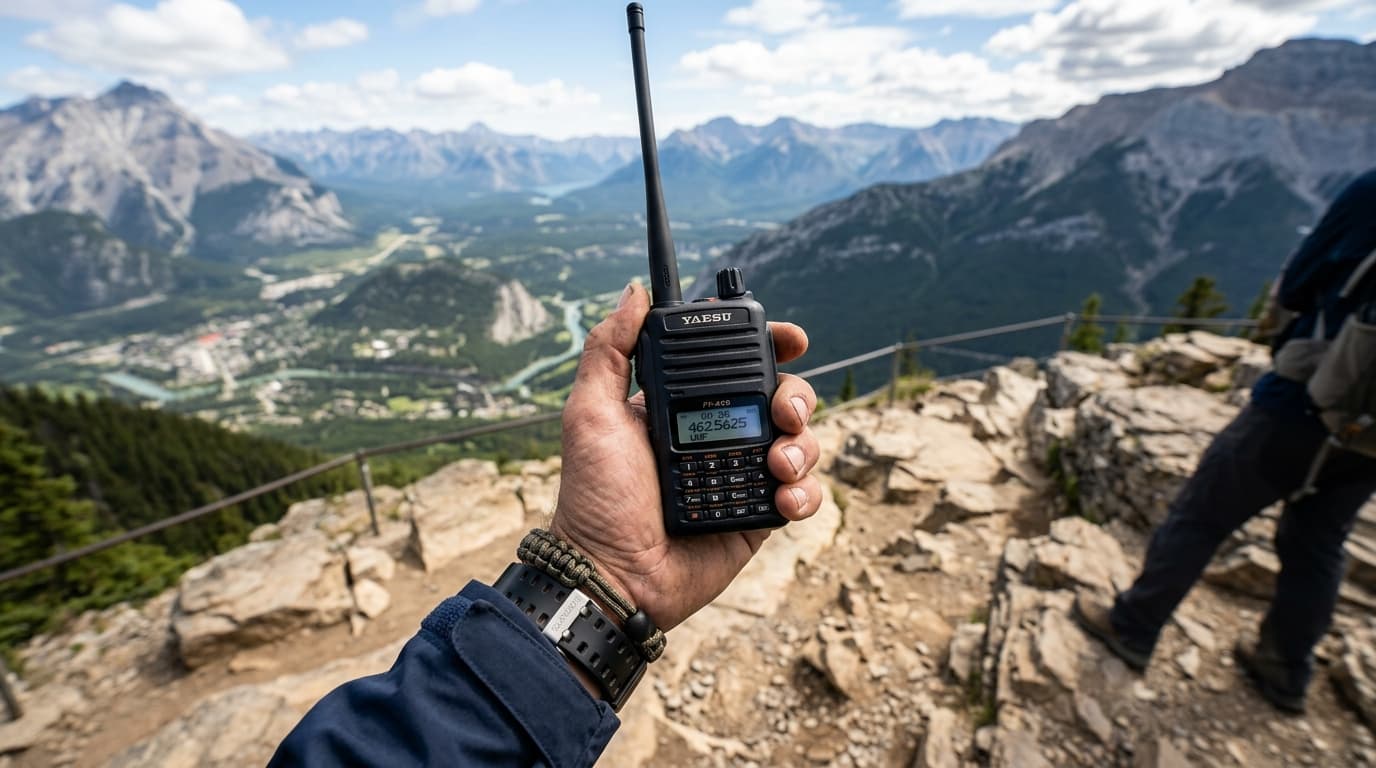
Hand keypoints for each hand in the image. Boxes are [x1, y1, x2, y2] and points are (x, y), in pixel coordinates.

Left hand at [550, 281, 821, 630]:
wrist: (613, 575)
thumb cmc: (594, 498)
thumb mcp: (589, 414)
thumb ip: (610, 351)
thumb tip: (634, 292)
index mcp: (683, 404)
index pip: (735, 361)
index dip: (768, 344)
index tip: (790, 336)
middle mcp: (718, 433)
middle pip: (781, 394)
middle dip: (796, 393)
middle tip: (782, 410)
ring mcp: (742, 474)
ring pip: (801, 440)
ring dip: (802, 444)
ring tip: (777, 462)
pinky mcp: (758, 516)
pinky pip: (803, 493)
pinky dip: (803, 491)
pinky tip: (782, 497)